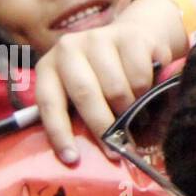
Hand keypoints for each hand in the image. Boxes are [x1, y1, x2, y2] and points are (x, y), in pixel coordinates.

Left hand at [34, 0, 184, 163]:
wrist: (135, 36)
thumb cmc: (103, 75)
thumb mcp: (80, 91)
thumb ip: (75, 113)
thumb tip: (79, 155)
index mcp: (49, 66)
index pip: (49, 102)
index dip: (60, 132)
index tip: (73, 159)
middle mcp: (69, 47)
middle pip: (86, 94)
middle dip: (103, 125)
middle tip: (116, 148)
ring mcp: (100, 37)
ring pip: (117, 88)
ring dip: (129, 108)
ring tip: (135, 114)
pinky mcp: (130, 36)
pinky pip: (140, 76)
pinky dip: (146, 91)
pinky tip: (146, 89)